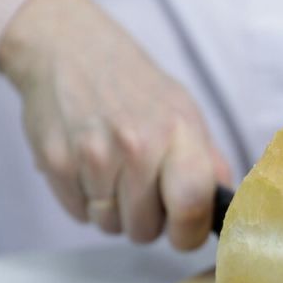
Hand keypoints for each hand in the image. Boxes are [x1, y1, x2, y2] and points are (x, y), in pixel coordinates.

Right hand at [0, 0, 231, 249]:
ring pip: (110, 226)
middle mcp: (136, 145)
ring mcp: (93, 155)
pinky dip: (85, 201)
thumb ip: (209, 163)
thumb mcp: (184, 113)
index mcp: (178, 133)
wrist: (69, 49)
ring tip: (114, 174)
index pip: (191, 206)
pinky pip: (79, 214)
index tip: (184, 231)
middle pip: (146, 229)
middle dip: (147, 220)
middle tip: (142, 189)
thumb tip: (226, 207)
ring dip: (114, 212)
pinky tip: (89, 169)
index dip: (189, 233)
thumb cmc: (135, 88)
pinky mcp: (56, 162)